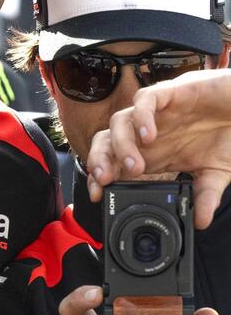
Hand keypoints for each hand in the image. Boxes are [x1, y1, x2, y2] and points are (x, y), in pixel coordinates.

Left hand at [87, 70, 230, 227]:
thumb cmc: (225, 135)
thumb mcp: (216, 172)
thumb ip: (205, 195)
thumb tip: (202, 222)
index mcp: (151, 152)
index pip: (113, 161)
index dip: (100, 176)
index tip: (97, 195)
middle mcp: (146, 132)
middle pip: (106, 141)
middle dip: (99, 160)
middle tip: (105, 180)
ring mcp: (154, 113)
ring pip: (120, 122)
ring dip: (122, 144)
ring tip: (136, 166)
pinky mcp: (168, 93)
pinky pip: (145, 100)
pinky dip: (142, 116)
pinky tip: (149, 135)